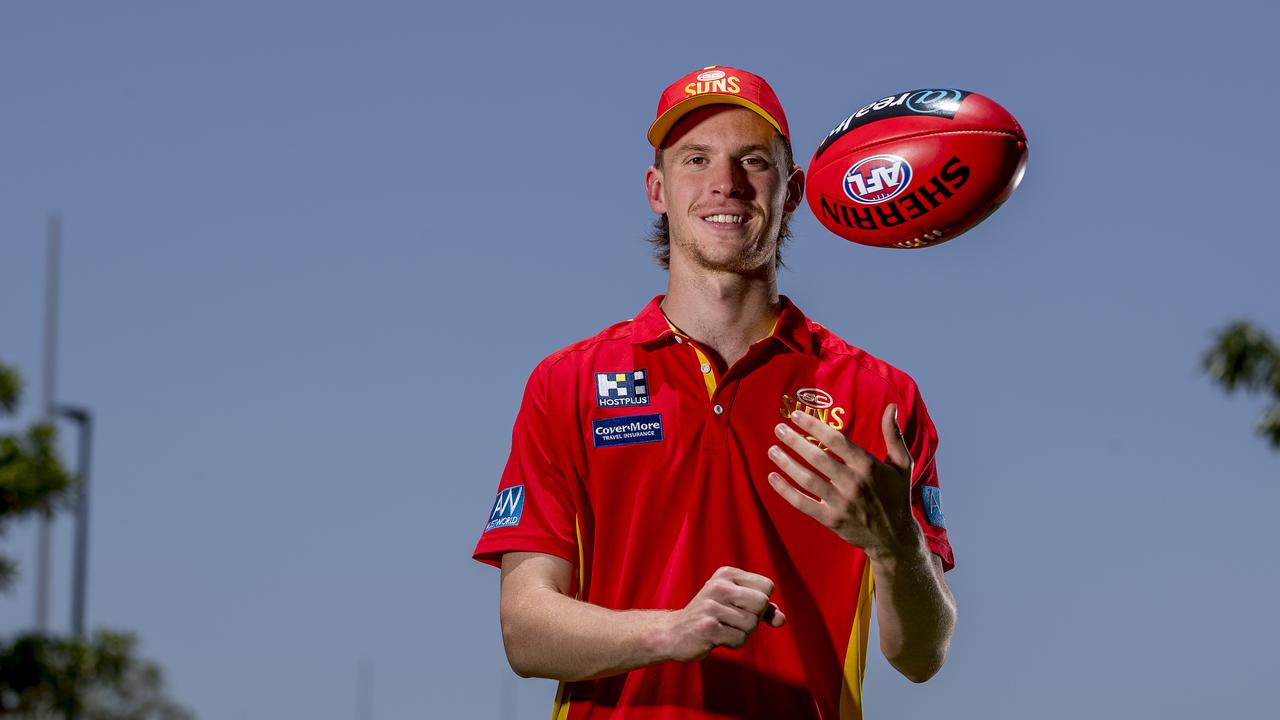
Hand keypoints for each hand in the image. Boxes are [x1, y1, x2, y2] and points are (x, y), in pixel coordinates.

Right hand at [660, 566, 785, 661]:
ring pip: (752, 624)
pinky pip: (740, 639)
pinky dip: (733, 643)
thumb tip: (781, 620)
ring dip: (742, 633)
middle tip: (732, 619)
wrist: (674, 633)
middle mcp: (718, 585)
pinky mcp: (708, 627)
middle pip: (762, 603)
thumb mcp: (737, 604)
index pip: (766, 586)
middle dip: (753, 618)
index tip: (742, 606)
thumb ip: (764, 609)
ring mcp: (712, 606)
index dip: (761, 602)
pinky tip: (717, 638)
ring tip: (722, 628)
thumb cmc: (711, 617)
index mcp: (726, 573)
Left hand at [766, 404, 922, 560]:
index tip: (796, 415)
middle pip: (817, 458)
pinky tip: (772, 477)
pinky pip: (803, 503)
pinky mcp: (831, 519)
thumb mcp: (902, 464)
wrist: (895, 537)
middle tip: (778, 429)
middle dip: (794, 441)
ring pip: (807, 479)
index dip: (813, 426)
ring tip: (772, 450)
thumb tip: (891, 407)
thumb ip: (893, 435)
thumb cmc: (897, 495)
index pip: (835, 441)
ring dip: (786, 463)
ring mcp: (841, 503)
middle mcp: (853, 483)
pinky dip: (785, 491)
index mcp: (868, 466)